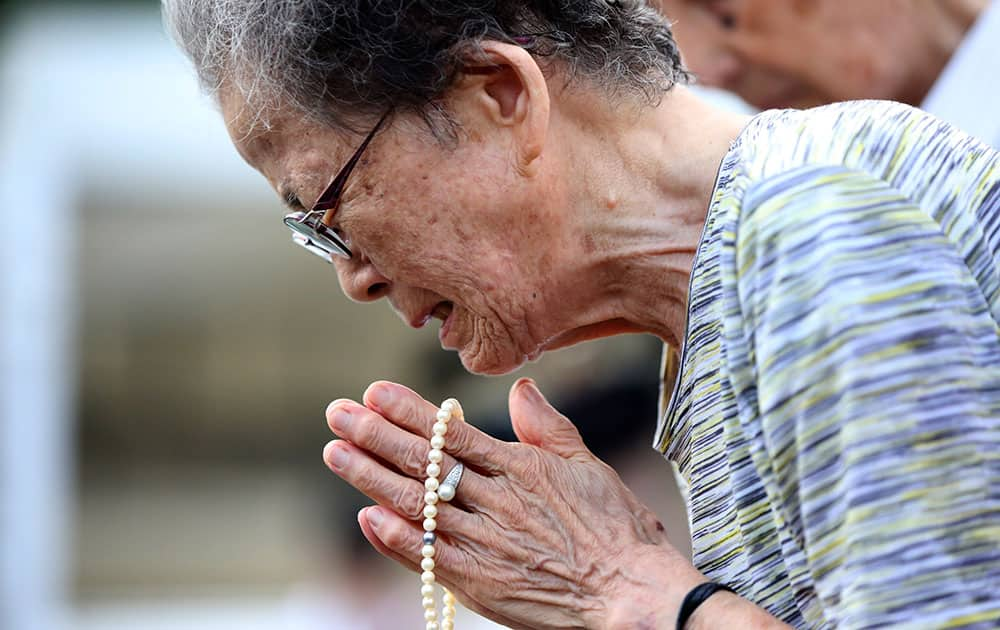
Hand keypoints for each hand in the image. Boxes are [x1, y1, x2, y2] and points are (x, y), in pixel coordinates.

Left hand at [323, 378, 702, 628]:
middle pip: (425, 464)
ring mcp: (486, 543)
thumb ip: (547, 427)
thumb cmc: (617, 531)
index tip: (373, 392)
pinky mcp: (482, 583)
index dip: (409, 412)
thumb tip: (521, 389)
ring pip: (418, 505)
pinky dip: (396, 539)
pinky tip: (367, 518)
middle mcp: (497, 501)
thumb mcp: (588, 465)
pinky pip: (430, 557)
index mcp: (521, 468)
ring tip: (336, 453)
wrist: (631, 594)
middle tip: (336, 413)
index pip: (452, 434)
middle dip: (375, 435)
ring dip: (371, 479)